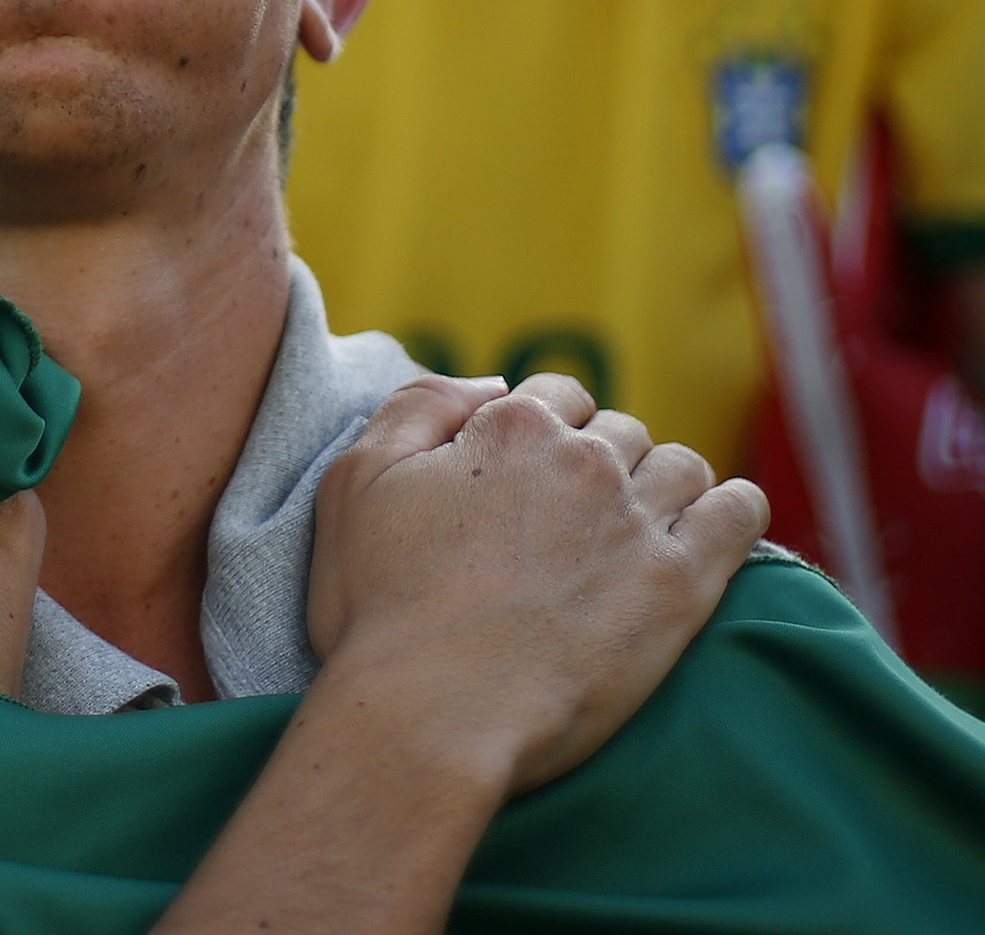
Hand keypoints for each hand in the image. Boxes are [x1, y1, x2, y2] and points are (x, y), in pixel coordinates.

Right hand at [306, 373, 767, 794]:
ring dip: (664, 486)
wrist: (432, 711)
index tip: (527, 479)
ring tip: (633, 534)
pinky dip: (732, 510)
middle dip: (601, 463)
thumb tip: (489, 386)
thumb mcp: (356, 479)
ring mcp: (639, 523)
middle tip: (569, 524)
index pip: (558, 394)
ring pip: (684, 467)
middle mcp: (586, 461)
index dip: (543, 431)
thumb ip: (419, 406)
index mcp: (513, 428)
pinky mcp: (682, 587)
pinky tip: (707, 533)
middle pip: (622, 431)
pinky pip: (740, 514)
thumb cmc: (381, 603)